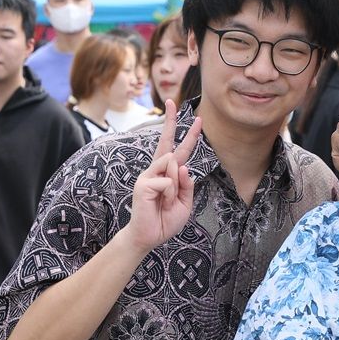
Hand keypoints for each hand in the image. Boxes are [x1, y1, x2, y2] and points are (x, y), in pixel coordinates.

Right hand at [126, 115, 202, 249]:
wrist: (148, 237)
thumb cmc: (164, 220)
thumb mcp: (184, 203)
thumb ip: (186, 185)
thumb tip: (182, 166)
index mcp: (166, 174)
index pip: (177, 149)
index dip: (186, 134)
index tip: (195, 118)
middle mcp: (156, 170)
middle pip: (166, 142)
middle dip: (171, 122)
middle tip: (175, 103)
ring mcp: (148, 175)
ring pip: (173, 166)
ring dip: (176, 188)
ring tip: (167, 203)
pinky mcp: (144, 183)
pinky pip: (168, 182)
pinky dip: (170, 194)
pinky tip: (160, 203)